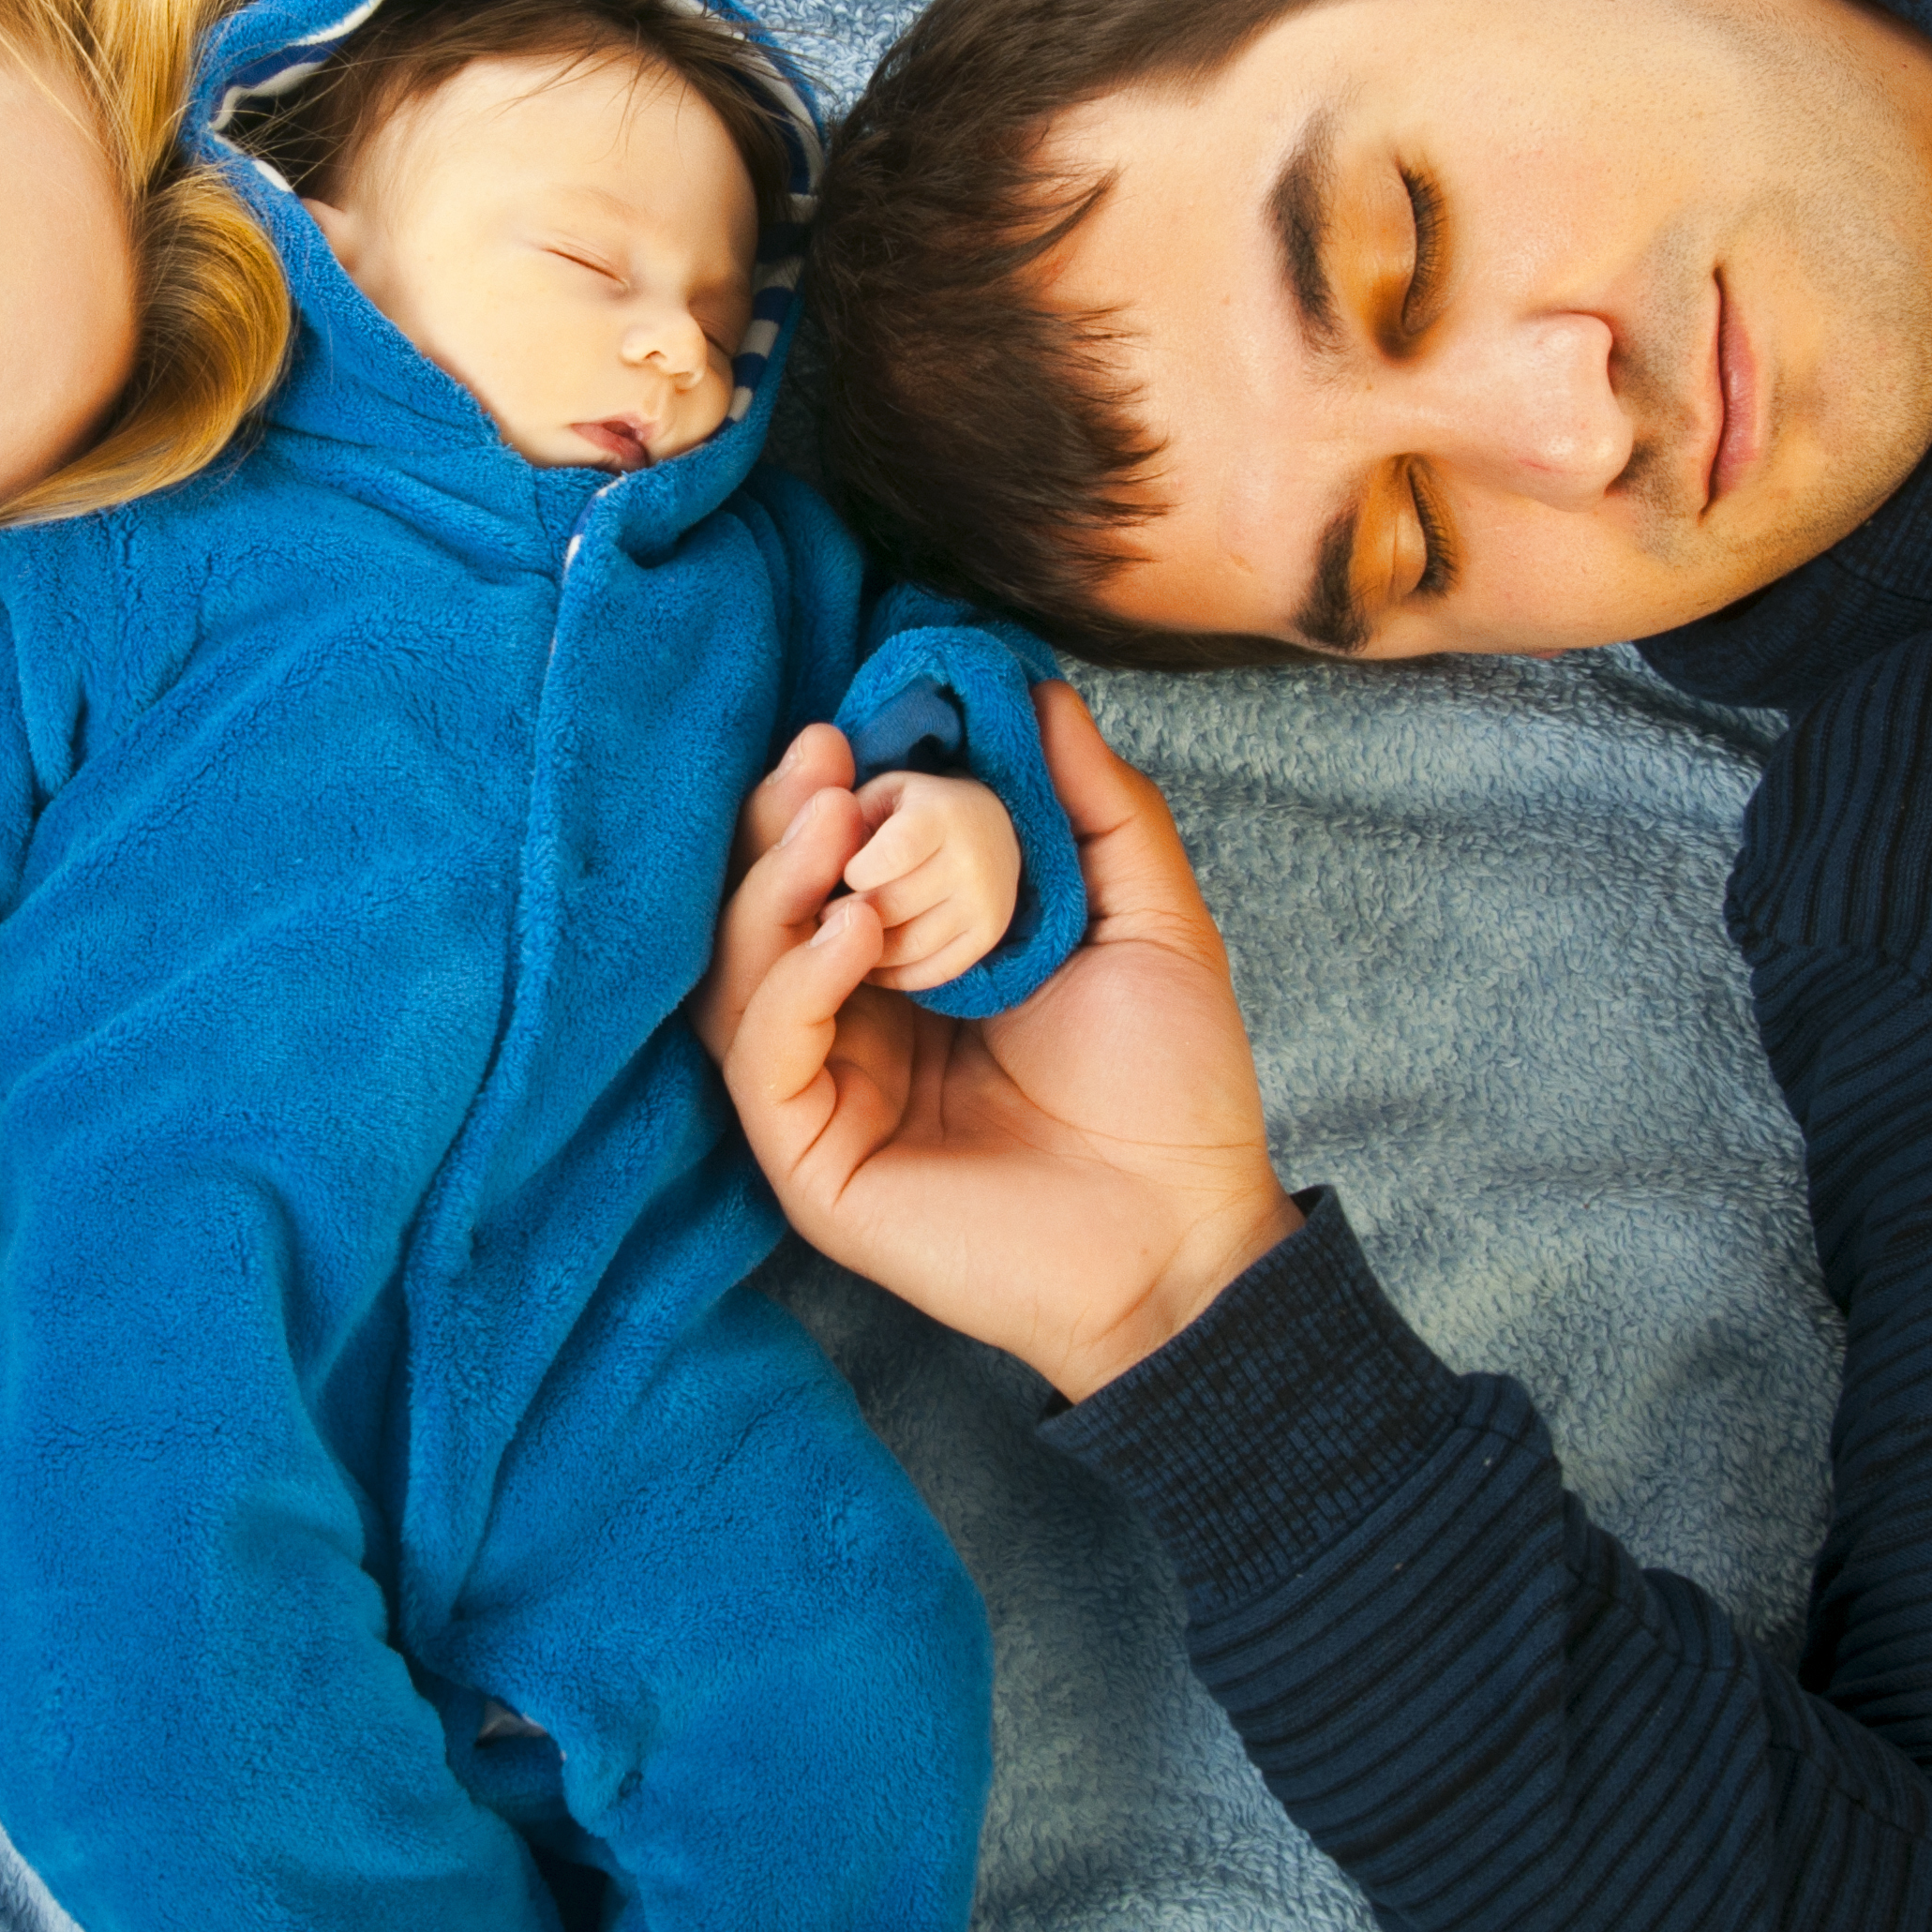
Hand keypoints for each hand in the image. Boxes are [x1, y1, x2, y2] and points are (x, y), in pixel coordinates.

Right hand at [705, 685, 1306, 1398]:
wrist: (1189, 1241)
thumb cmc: (1172, 1092)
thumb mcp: (1150, 919)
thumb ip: (1097, 806)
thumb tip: (1038, 690)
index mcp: (917, 963)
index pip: (838, 860)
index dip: (835, 788)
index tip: (856, 723)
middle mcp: (855, 1019)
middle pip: (766, 905)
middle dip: (782, 821)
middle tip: (819, 757)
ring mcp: (828, 1089)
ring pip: (741, 971)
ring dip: (772, 886)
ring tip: (829, 823)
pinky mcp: (812, 1160)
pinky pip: (764, 1055)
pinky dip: (794, 983)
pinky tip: (851, 932)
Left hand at [842, 770, 1020, 990]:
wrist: (987, 829)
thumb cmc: (908, 812)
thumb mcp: (877, 796)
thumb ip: (839, 814)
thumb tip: (813, 840)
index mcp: (941, 814)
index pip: (894, 853)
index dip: (857, 872)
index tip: (844, 875)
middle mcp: (972, 859)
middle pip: (892, 906)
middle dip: (846, 914)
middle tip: (824, 912)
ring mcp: (986, 902)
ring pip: (908, 946)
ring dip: (863, 948)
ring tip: (843, 932)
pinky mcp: (987, 936)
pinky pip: (930, 972)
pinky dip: (892, 973)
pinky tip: (869, 957)